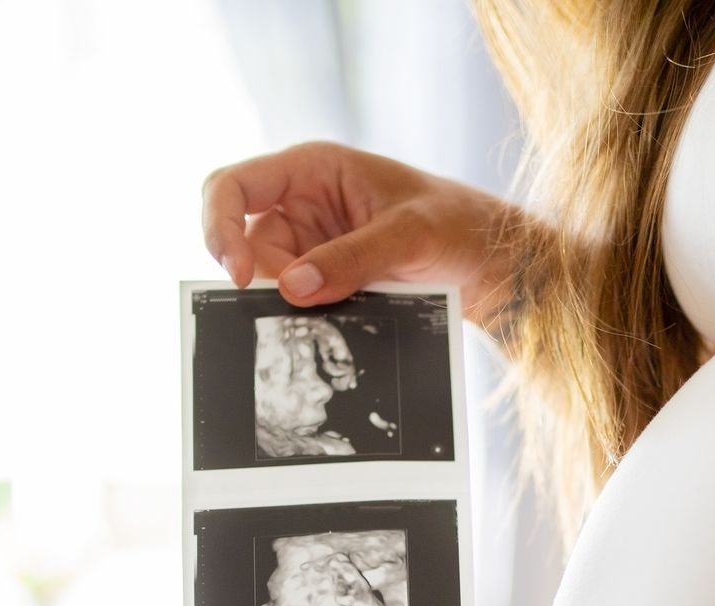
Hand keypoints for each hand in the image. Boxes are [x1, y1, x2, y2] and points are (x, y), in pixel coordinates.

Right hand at [200, 141, 533, 329]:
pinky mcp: (331, 280)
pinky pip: (302, 303)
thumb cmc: (459, 225)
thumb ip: (352, 259)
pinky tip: (340, 326)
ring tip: (339, 315)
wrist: (495, 263)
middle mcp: (303, 204)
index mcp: (312, 169)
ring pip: (273, 280)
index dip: (219, 226)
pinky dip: (311, 318)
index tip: (238, 274)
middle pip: (248, 244)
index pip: (233, 187)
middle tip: (295, 312)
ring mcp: (315, 245)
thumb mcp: (409, 235)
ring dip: (291, 304)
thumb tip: (291, 288)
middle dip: (262, 280)